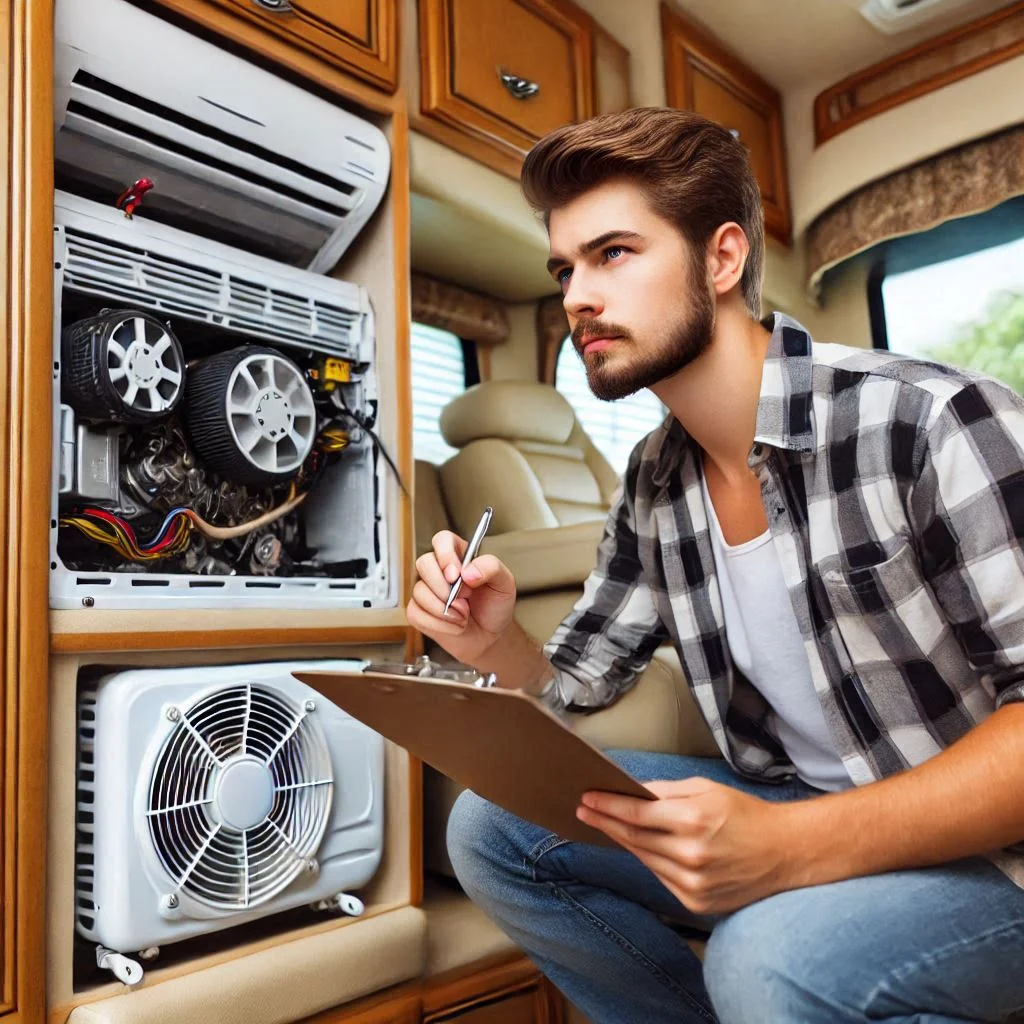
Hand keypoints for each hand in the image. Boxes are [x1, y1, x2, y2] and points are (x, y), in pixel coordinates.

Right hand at [406, 529, 516, 665]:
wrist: (489, 636)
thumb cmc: (495, 605)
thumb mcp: (504, 583)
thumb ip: (491, 568)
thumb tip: (468, 572)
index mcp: (459, 555)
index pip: (442, 540)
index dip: (445, 555)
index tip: (456, 575)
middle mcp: (439, 569)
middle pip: (424, 563)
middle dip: (443, 587)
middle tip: (464, 600)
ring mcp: (426, 589)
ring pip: (419, 592)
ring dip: (445, 611)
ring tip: (463, 616)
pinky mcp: (418, 610)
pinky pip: (415, 613)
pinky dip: (438, 624)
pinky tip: (453, 625)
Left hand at [576, 777, 805, 913]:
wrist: (785, 853)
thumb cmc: (745, 814)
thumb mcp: (706, 789)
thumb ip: (666, 791)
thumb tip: (633, 791)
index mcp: (693, 821)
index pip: (636, 814)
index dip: (607, 806)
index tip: (587, 798)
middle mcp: (690, 855)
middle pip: (634, 838)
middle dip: (606, 822)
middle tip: (584, 810)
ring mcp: (693, 883)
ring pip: (644, 859)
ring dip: (622, 841)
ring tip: (604, 824)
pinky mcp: (696, 902)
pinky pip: (660, 877)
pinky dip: (647, 860)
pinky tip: (636, 846)